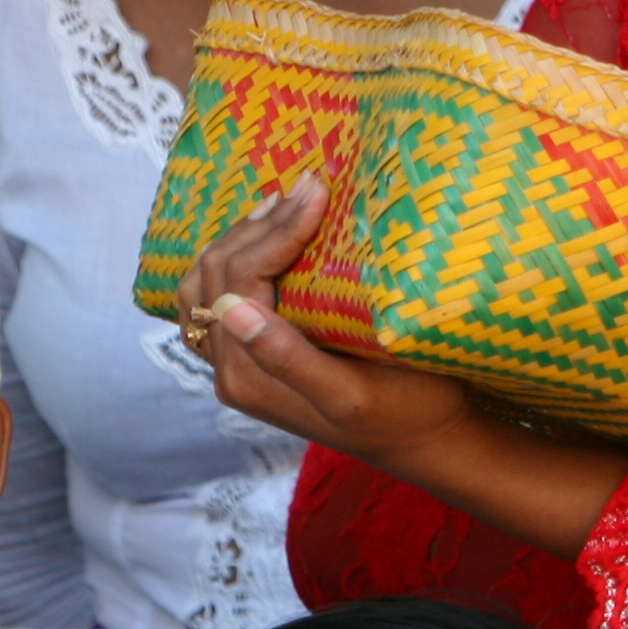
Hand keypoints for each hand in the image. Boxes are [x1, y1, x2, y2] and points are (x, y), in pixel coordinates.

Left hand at [180, 182, 478, 465]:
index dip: (276, 231)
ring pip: (206, 282)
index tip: (319, 192)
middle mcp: (229, 372)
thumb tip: (231, 310)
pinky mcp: (248, 356)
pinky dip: (235, 259)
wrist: (421, 440)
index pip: (240, 281)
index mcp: (248, 377)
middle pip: (217, 274)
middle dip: (262, 224)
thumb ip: (287, 358)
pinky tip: (269, 238)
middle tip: (310, 188)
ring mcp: (234, 364)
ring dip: (241, 237)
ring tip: (285, 205)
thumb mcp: (351, 391)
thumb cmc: (403, 412)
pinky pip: (216, 297)